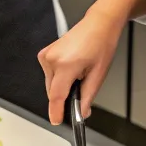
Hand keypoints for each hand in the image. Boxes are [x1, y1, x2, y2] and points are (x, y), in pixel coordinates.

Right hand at [39, 5, 125, 124]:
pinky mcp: (44, 54)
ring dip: (62, 86)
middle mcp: (52, 59)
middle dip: (65, 97)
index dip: (56, 111)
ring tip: (79, 72)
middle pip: (53, 92)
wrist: (98, 24)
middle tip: (82, 87)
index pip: (56, 96)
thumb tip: (81, 112)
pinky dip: (59, 77)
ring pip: (51, 84)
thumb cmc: (101, 43)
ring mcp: (46, 55)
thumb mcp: (98, 74)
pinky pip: (50, 75)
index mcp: (66, 64)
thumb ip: (87, 97)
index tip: (56, 120)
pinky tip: (72, 67)